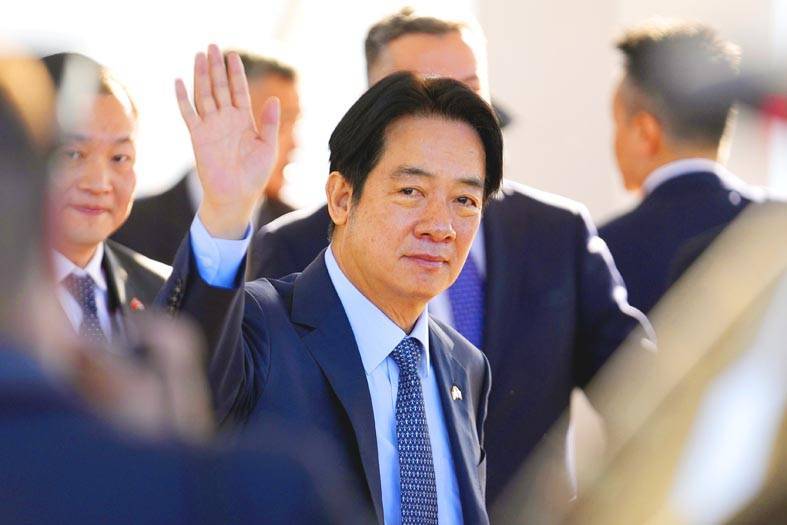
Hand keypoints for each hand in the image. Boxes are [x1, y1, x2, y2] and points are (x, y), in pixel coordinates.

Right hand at [175, 44, 279, 238]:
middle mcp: (226, 120)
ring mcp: (211, 127)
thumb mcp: (268, 147)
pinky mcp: (198, 137)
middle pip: (220, 88)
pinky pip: (188, 114)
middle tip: (212, 46)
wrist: (235, 197)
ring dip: (201, 76)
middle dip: (216, 67)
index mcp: (244, 121)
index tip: (232, 55)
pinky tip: (179, 81)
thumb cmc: (254, 176)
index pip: (239, 91)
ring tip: (199, 56)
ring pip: (204, 95)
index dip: (235, 73)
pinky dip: (183, 98)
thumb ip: (269, 123)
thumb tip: (274, 98)